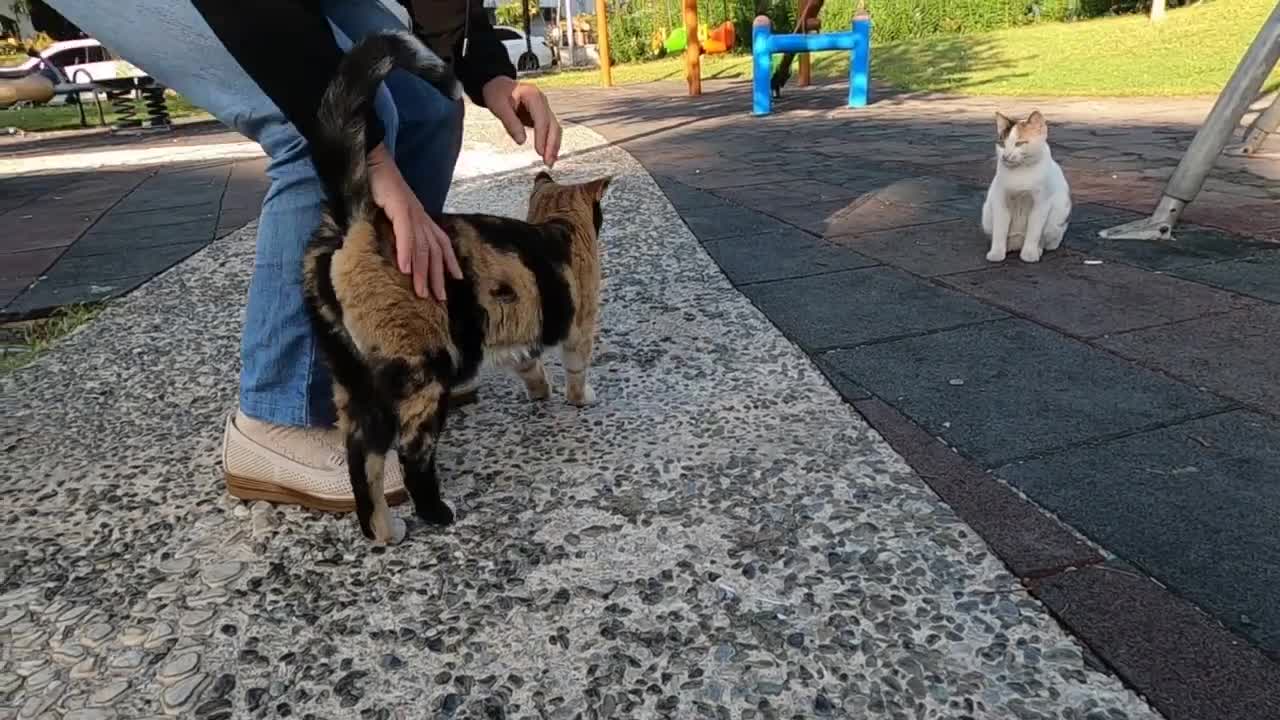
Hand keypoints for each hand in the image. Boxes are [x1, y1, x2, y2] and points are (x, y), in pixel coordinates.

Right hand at [366, 143, 461, 300]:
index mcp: (422, 218)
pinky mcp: (399, 207)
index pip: (441, 242)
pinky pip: (406, 234)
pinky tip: (406, 269)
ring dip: (423, 272)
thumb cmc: (380, 187)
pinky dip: (407, 252)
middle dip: (438, 276)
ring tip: (422, 293)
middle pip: (435, 251)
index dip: (449, 261)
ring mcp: (412, 212)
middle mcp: (421, 217)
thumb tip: (395, 250)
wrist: (373, 161)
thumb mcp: (391, 212)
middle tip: (440, 300)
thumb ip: (397, 229)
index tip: (456, 279)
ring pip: (422, 247)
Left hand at [482, 76, 561, 166]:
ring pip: (554, 128)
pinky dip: (550, 142)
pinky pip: (550, 130)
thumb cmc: (497, 92)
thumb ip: (510, 123)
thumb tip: (521, 141)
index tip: (539, 151)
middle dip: (551, 144)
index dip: (542, 136)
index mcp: (533, 95)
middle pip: (552, 125)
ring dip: (553, 146)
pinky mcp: (541, 115)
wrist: (498, 85)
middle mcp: (542, 101)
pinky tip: (549, 154)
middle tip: (548, 161)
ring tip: (549, 161)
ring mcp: (543, 108)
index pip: (542, 119)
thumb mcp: (499, 106)